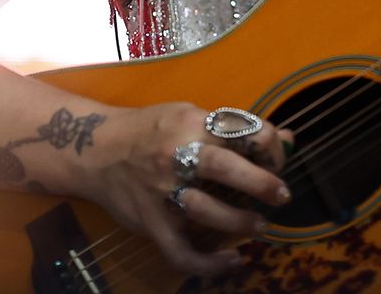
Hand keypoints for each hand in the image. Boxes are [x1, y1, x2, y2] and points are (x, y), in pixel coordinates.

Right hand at [86, 101, 292, 277]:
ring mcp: (161, 191)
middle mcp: (176, 155)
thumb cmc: (149, 130)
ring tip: (259, 225)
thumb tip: (287, 139)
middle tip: (282, 195)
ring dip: (240, 222)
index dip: (269, 145)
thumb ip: (235, 130)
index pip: (241, 130)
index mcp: (192, 123)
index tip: (278, 159)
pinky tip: (232, 262)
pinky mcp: (150, 222)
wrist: (92, 149)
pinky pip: (180, 251)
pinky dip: (209, 264)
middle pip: (225, 167)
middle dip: (261, 183)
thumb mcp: (189, 116)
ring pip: (206, 211)